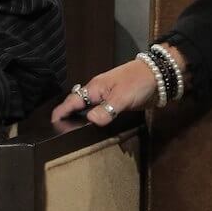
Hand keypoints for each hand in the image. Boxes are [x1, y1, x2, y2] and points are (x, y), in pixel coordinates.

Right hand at [49, 52, 172, 127]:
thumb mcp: (121, 97)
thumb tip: (90, 121)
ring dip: (84, 119)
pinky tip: (97, 129)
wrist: (160, 75)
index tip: (51, 123)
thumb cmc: (138, 82)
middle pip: (79, 106)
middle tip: (62, 133)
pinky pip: (103, 113)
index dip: (61, 112)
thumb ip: (106, 110)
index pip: (72, 101)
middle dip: (70, 117)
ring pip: (91, 110)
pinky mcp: (119, 103)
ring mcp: (109, 98)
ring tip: (76, 134)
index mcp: (95, 88)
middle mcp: (99, 93)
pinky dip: (98, 120)